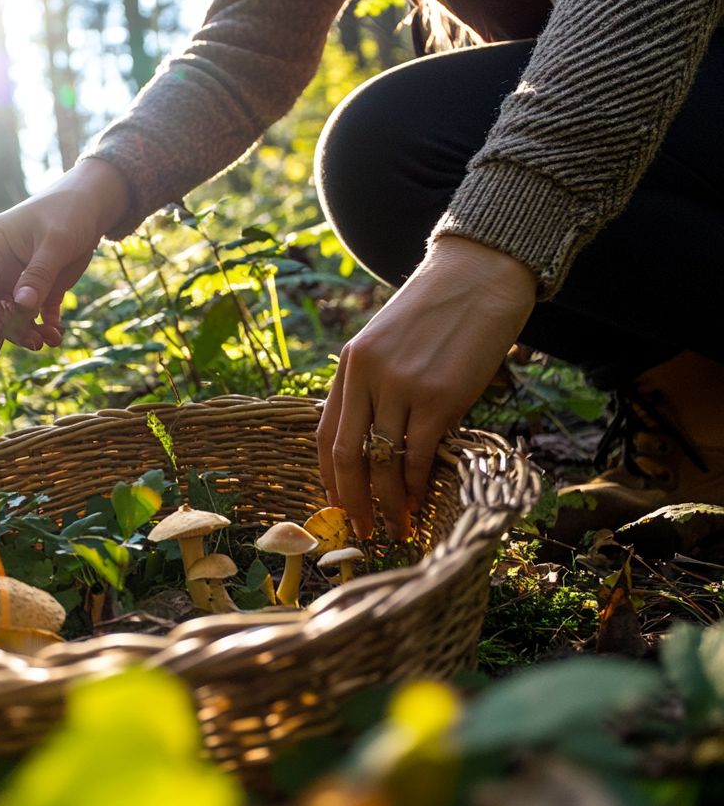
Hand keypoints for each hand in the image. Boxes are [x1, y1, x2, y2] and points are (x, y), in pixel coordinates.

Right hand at [0, 157, 129, 350]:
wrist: (95, 203)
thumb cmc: (70, 211)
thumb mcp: (55, 243)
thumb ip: (38, 275)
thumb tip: (22, 308)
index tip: (3, 337)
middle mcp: (0, 264)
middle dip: (14, 328)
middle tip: (36, 343)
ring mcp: (19, 276)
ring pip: (16, 314)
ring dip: (31, 331)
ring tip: (51, 340)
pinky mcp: (40, 285)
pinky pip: (36, 312)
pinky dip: (45, 325)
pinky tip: (58, 333)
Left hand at [316, 236, 536, 539]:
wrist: (479, 276)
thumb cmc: (436, 313)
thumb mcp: (387, 342)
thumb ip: (373, 386)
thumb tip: (372, 444)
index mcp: (350, 364)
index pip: (326, 433)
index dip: (330, 476)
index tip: (338, 505)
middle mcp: (368, 376)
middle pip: (347, 455)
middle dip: (352, 501)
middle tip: (361, 530)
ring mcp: (403, 387)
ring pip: (384, 462)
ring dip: (388, 501)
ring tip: (396, 524)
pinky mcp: (441, 397)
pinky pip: (420, 455)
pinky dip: (418, 485)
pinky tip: (421, 500)